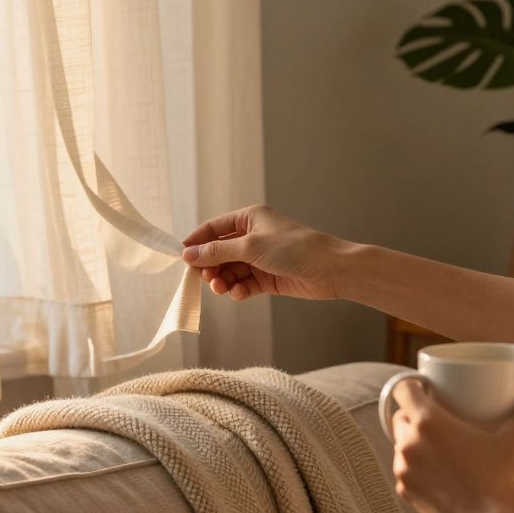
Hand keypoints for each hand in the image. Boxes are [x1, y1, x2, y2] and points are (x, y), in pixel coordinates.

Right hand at [180, 205, 351, 300]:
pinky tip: (239, 294)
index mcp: (249, 218)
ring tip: (222, 289)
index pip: (214, 228)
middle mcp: (253, 237)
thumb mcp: (251, 246)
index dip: (197, 242)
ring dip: (223, 281)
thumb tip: (188, 254)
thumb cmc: (294, 248)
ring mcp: (261, 259)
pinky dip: (239, 290)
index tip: (182, 259)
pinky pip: (244, 284)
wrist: (331, 270)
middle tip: (206, 279)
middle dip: (211, 266)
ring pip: (231, 270)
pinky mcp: (268, 278)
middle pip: (220, 252)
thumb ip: (217, 251)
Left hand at [390, 379, 513, 512]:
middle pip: (400, 418)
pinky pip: (404, 472)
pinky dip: (415, 468)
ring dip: (413, 442)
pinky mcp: (406, 493)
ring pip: (399, 445)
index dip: (412, 385)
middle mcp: (408, 445)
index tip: (428, 389)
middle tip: (439, 418)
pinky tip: (435, 470)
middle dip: (414, 414)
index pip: (402, 391)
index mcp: (428, 422)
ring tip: (437, 445)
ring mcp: (404, 471)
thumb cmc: (505, 480)